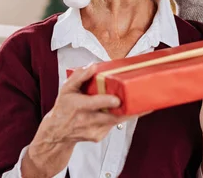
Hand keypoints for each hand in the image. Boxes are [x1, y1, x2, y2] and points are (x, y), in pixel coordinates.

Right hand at [22, 64, 136, 176]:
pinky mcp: (99, 136)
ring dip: (131, 112)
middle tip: (144, 101)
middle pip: (112, 116)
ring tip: (145, 103)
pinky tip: (126, 109)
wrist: (57, 132)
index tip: (117, 100)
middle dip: (129, 110)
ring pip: (116, 121)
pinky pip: (113, 125)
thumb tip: (93, 65)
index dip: (106, 102)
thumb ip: (79, 76)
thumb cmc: (64, 107)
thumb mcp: (66, 89)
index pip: (93, 104)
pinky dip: (121, 116)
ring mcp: (93, 130)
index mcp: (77, 106)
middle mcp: (86, 120)